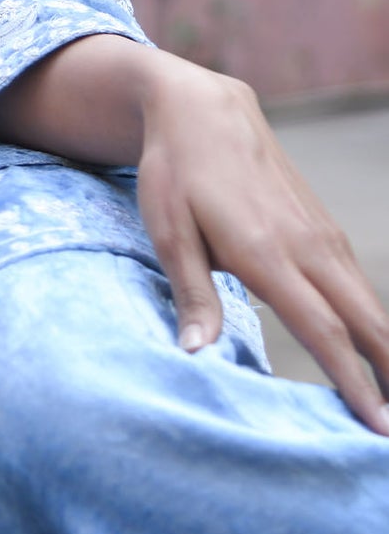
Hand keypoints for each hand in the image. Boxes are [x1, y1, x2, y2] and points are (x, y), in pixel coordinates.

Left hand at [136, 52, 388, 435]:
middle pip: (363, 319)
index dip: (353, 381)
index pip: (321, 330)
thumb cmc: (175, 171)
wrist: (201, 108)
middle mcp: (304, 244)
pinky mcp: (321, 223)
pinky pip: (357, 278)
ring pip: (367, 300)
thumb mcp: (167, 229)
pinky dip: (374, 316)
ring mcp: (319, 230)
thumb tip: (195, 353)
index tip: (377, 426)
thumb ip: (190, 293)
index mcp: (265, 253)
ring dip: (387, 347)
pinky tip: (377, 343)